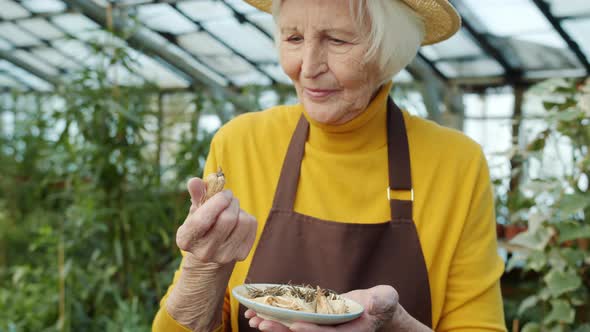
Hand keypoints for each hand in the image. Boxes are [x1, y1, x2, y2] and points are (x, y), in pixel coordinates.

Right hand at [176, 177, 257, 264]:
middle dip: (231, 202)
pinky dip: (247, 217)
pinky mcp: (241, 255)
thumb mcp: (196, 210)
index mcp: (186, 239)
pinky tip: (238, 221)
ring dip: (239, 208)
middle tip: (228, 198)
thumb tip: (195, 181)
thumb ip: (196, 194)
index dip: (216, 201)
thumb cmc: (202, 224)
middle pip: (227, 219)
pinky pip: (251, 226)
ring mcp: (223, 256)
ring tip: (232, 209)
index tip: (223, 193)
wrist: (212, 251)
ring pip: (242, 221)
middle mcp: (204, 252)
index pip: (202, 220)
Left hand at [245, 285, 400, 331]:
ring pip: (293, 331)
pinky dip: (275, 317)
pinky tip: (257, 311)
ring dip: (274, 325)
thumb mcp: (386, 299)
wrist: (374, 308)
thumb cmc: (382, 303)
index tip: (295, 325)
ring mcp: (320, 329)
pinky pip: (291, 321)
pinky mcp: (312, 322)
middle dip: (283, 331)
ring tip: (253, 319)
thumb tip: (373, 302)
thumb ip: (382, 301)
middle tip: (262, 324)